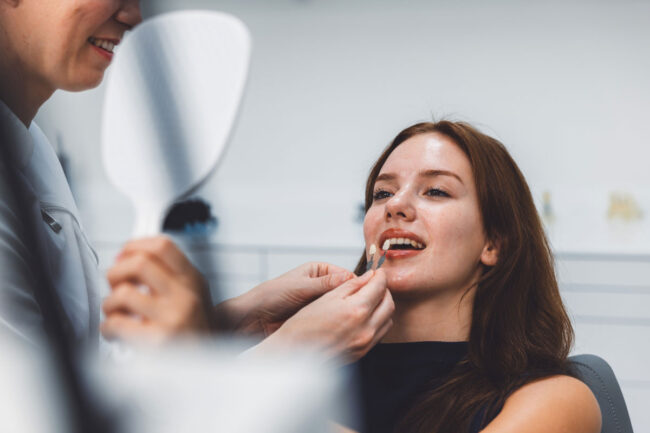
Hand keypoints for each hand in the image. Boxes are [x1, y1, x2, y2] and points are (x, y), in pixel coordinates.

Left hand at [100, 236, 212, 342]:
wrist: (206, 364)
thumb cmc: (196, 331)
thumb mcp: (195, 294)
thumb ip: (169, 275)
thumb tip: (129, 258)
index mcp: (192, 281)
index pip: (162, 246)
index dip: (135, 246)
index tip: (124, 255)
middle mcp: (184, 296)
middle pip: (139, 263)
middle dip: (116, 272)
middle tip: (115, 284)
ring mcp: (171, 317)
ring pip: (122, 294)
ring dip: (109, 304)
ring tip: (116, 313)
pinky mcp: (156, 341)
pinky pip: (116, 324)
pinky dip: (108, 328)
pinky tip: (116, 332)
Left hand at [215, 262, 354, 335]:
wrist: (254, 319)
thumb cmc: (271, 296)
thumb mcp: (301, 287)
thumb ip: (326, 284)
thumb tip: (351, 278)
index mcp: (318, 270)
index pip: (345, 275)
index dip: (356, 284)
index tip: (365, 294)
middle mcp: (321, 284)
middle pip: (345, 291)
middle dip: (351, 299)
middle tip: (361, 309)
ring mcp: (319, 302)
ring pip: (340, 306)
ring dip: (344, 312)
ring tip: (353, 319)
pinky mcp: (316, 317)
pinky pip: (332, 319)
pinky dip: (337, 322)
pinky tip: (342, 328)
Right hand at [255, 269, 393, 363]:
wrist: (294, 352)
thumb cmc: (304, 325)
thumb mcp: (327, 297)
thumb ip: (351, 285)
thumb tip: (368, 276)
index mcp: (356, 310)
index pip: (379, 287)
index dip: (380, 276)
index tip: (377, 272)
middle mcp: (365, 328)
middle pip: (389, 303)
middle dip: (385, 290)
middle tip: (375, 283)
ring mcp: (365, 342)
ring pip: (388, 319)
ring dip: (383, 306)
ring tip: (371, 299)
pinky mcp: (362, 352)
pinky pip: (380, 333)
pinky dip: (379, 321)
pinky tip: (366, 316)